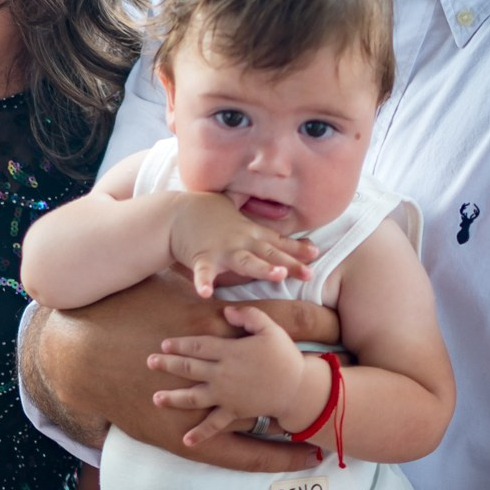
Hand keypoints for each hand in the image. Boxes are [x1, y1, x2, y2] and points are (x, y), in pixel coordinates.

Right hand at [33, 278, 326, 468]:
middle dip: (317, 373)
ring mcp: (199, 399)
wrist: (81, 348)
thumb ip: (203, 281)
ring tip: (330, 439)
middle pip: (277, 370)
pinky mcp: (181, 428)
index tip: (343, 324)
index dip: (312, 324)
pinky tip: (290, 462)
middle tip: (355, 377)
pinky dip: (263, 455)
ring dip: (294, 427)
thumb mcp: (167, 286)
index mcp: (213, 326)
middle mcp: (213, 365)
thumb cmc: (126, 310)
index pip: (275, 322)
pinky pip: (231, 447)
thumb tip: (231, 262)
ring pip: (257, 416)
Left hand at [147, 306, 311, 446]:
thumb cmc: (284, 356)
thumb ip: (248, 315)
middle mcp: (223, 374)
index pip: (198, 346)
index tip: (164, 344)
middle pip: (189, 368)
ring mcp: (226, 395)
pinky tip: (185, 440)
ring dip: (173, 398)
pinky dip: (200, 434)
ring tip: (156, 398)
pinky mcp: (234, 412)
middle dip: (168, 365)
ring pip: (194, 397)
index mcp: (229, 352)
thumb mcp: (269, 328)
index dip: (180, 345)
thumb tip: (226, 309)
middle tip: (149, 362)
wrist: (298, 388)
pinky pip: (214, 424)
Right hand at [167, 194, 315, 295]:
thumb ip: (248, 203)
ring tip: (278, 276)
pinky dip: (203, 282)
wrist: (172, 213)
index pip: (277, 241)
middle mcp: (239, 240)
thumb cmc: (201, 209)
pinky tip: (206, 293)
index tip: (316, 253)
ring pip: (246, 261)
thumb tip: (265, 196)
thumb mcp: (229, 202)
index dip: (297, 248)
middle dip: (290, 263)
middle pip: (269, 254)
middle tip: (309, 273)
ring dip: (262, 269)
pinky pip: (203, 273)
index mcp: (248, 231)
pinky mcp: (202, 258)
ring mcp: (221, 250)